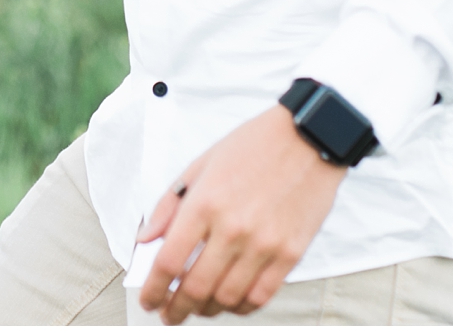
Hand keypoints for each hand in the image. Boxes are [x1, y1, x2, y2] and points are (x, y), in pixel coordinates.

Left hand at [135, 105, 346, 323]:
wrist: (307, 138)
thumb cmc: (250, 147)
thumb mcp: (200, 165)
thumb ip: (169, 206)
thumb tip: (146, 240)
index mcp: (204, 204)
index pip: (169, 262)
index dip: (153, 289)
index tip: (148, 300)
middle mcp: (232, 229)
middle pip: (196, 287)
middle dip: (176, 309)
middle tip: (169, 316)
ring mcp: (264, 244)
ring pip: (228, 297)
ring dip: (207, 310)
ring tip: (197, 308)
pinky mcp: (291, 253)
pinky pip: (261, 295)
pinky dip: (241, 306)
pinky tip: (230, 302)